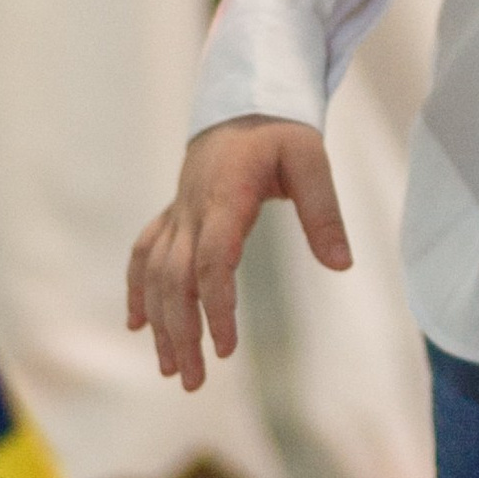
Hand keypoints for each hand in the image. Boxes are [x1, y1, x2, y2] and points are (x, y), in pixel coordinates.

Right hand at [126, 115, 350, 392]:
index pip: (211, 260)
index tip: (226, 349)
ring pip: (154, 271)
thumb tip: (341, 265)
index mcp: (225, 196)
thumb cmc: (281, 129)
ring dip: (159, 320)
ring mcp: (179, 211)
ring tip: (171, 368)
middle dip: (181, 331)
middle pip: (175, 278)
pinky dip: (137, 287)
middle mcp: (192, 208)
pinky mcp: (176, 213)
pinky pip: (145, 252)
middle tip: (194, 381)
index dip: (215, 306)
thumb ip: (324, 211)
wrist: (245, 96)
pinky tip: (137, 322)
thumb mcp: (311, 160)